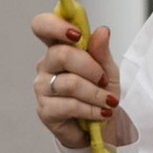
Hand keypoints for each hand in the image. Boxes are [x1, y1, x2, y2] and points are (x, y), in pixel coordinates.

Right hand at [31, 7, 132, 150]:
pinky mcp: (45, 110)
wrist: (102, 127)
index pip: (42, 26)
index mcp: (58, 48)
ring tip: (109, 102)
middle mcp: (46, 65)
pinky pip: (70, 105)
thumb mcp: (108, 70)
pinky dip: (91, 109)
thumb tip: (102, 31)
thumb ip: (101, 51)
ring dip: (96, 94)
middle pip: (61, 54)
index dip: (56, 25)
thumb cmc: (101, 94)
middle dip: (90, 67)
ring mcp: (42, 88)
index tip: (77, 34)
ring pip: (69, 83)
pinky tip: (101, 113)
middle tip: (104, 80)